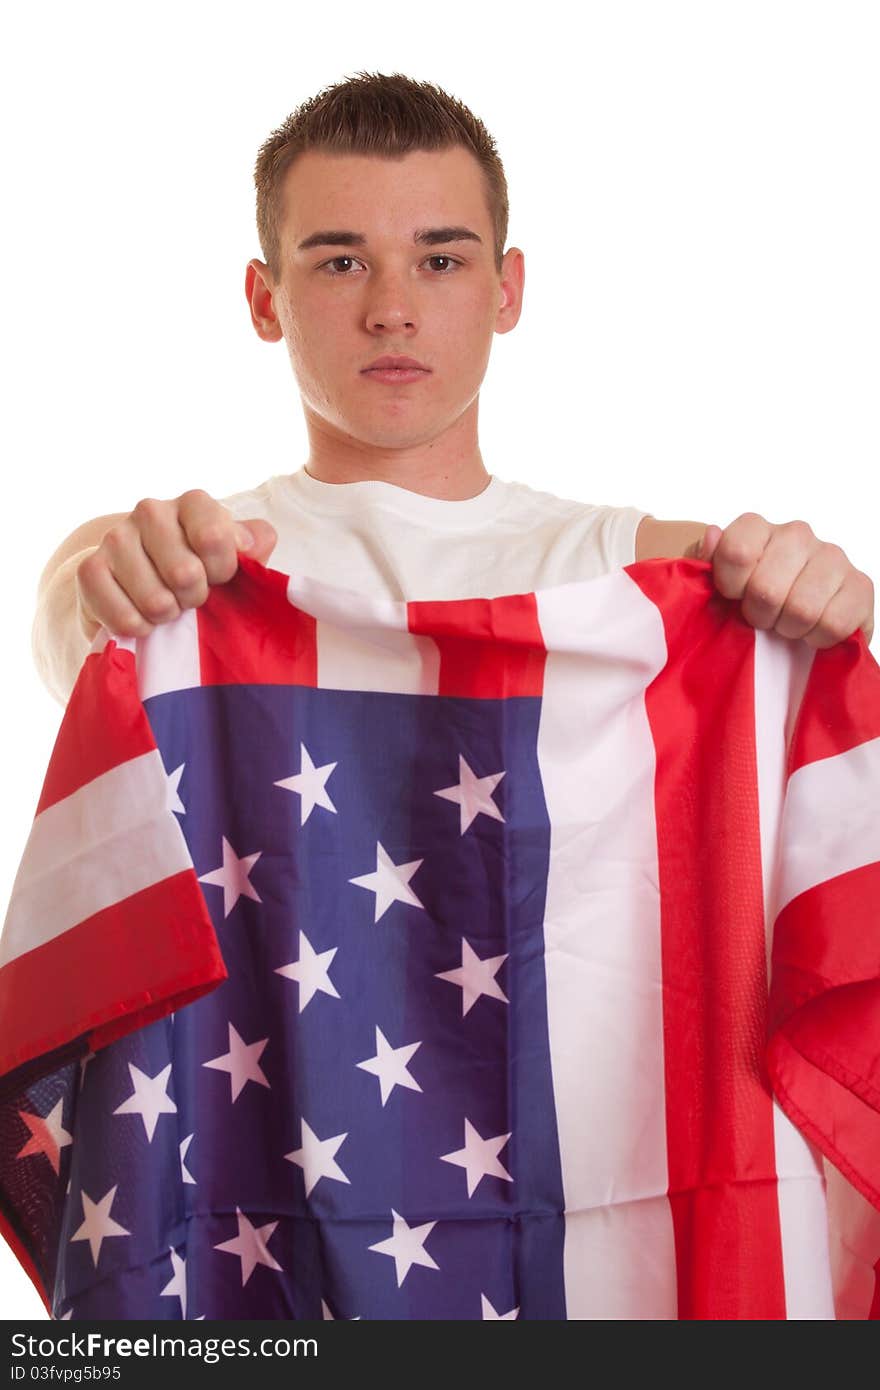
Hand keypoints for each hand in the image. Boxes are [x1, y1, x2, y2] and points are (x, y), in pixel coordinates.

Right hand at [75, 490, 277, 640]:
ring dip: (167, 616)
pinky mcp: (89, 569)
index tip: (219, 578)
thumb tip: (252, 544)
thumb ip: (254, 544)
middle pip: (185, 573)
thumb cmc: (198, 568)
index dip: (221, 571)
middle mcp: (152, 510)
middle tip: (190, 597)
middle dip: (195, 598)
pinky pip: (124, 617)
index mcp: (194, 503)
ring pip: (155, 600)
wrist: (138, 581)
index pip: (214, 538)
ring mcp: (116, 536)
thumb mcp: (234, 556)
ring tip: (167, 606)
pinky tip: (142, 618)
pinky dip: (140, 629)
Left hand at [698, 513, 873, 647]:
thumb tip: (713, 535)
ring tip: (786, 624)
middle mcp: (797, 535)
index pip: (737, 551)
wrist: (789, 620)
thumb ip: (704, 563)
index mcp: (757, 528)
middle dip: (759, 616)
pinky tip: (811, 630)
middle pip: (767, 589)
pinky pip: (834, 624)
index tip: (733, 597)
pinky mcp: (861, 586)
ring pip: (802, 609)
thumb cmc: (747, 599)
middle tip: (763, 617)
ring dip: (789, 629)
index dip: (730, 587)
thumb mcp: (713, 585)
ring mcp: (832, 557)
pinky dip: (818, 639)